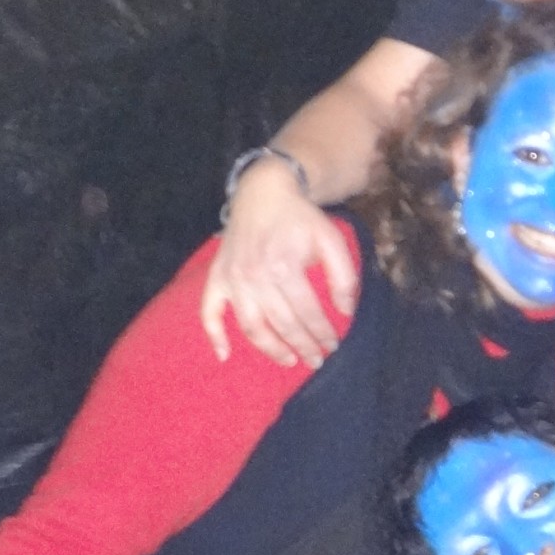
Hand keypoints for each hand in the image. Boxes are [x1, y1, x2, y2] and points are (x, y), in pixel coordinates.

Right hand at [200, 157, 357, 368]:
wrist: (262, 193)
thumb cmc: (299, 219)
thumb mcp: (330, 238)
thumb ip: (343, 275)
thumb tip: (346, 310)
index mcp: (284, 267)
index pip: (307, 312)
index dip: (322, 332)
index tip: (333, 344)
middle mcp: (255, 277)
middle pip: (282, 324)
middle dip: (302, 346)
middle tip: (316, 359)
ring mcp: (232, 279)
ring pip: (250, 326)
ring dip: (270, 349)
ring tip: (288, 361)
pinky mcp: (217, 278)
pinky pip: (209, 312)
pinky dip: (214, 336)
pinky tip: (225, 356)